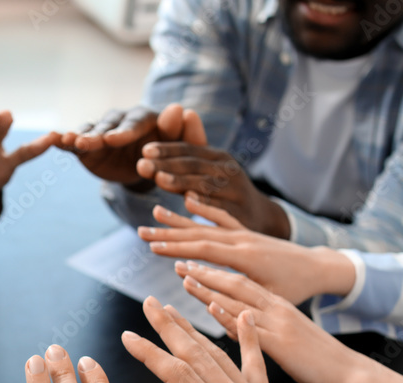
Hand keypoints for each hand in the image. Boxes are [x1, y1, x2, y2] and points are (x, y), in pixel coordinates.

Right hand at [57, 103, 205, 186]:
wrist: (147, 168)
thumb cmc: (167, 156)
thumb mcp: (178, 148)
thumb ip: (179, 131)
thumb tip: (180, 109)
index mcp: (145, 118)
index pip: (135, 123)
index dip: (124, 132)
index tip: (113, 140)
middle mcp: (121, 120)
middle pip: (108, 126)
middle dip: (96, 135)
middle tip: (84, 142)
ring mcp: (101, 130)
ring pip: (89, 131)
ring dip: (79, 136)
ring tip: (67, 140)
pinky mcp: (87, 144)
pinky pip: (74, 141)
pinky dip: (64, 140)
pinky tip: (53, 139)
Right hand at [121, 297, 351, 382]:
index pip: (177, 376)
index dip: (149, 354)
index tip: (127, 336)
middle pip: (194, 354)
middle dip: (168, 326)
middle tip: (149, 303)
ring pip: (217, 353)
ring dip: (193, 328)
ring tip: (176, 309)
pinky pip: (254, 362)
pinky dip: (248, 337)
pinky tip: (244, 317)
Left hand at [137, 142, 290, 237]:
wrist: (260, 217)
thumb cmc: (225, 192)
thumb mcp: (209, 172)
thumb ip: (185, 159)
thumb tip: (152, 145)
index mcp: (219, 158)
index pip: (189, 150)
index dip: (167, 149)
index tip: (144, 151)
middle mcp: (229, 171)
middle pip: (194, 166)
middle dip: (167, 164)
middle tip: (142, 165)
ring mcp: (236, 191)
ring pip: (206, 185)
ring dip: (181, 181)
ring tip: (159, 180)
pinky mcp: (241, 213)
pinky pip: (220, 208)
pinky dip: (204, 204)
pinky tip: (187, 201)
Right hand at [142, 195, 355, 304]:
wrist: (320, 267)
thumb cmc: (296, 288)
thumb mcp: (271, 299)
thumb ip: (241, 300)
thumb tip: (211, 305)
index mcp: (247, 258)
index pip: (205, 251)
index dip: (178, 250)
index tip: (153, 249)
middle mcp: (244, 241)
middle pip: (199, 235)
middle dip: (169, 234)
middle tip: (142, 232)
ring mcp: (245, 234)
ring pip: (206, 224)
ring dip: (179, 219)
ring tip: (155, 211)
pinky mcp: (248, 232)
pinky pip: (222, 218)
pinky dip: (204, 209)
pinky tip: (188, 201)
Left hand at [175, 261, 364, 382]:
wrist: (350, 373)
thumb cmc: (318, 359)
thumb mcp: (288, 336)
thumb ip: (265, 327)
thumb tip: (242, 323)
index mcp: (278, 306)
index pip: (241, 284)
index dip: (215, 273)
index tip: (193, 266)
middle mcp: (277, 309)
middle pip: (235, 284)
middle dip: (206, 273)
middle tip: (181, 262)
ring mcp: (279, 324)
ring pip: (239, 300)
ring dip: (210, 289)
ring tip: (185, 278)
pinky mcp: (282, 343)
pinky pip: (251, 327)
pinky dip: (230, 316)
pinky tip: (211, 307)